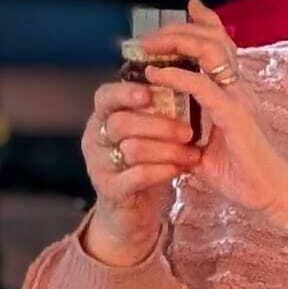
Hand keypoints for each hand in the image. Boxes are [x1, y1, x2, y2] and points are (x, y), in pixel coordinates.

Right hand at [81, 79, 201, 265]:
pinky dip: (162, 171)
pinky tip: (180, 170)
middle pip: (121, 122)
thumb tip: (182, 76)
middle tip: (188, 131)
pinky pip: (136, 176)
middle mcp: (95, 139)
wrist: (130, 212)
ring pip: (131, 149)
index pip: (105, 96)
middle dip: (159, 125)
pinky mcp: (110, 191)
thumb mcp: (146, 132)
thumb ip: (154, 108)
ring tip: (192, 154)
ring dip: (167, 150)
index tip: (151, 92)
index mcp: (102, 117)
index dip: (127, 92)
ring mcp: (99, 166)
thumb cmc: (144, 162)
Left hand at [137, 0, 287, 235]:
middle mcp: (237, 87)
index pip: (220, 44)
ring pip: (211, 50)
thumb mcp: (205, 150)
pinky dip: (177, 77)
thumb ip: (186, 135)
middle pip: (213, 38)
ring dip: (176, 43)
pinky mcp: (235, 115)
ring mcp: (237, 98)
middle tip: (147, 37)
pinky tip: (156, 75)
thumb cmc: (241, 174)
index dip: (205, 22)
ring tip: (148, 47)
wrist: (270, 195)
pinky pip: (204, 87)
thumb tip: (161, 136)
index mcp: (232, 90)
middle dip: (178, 29)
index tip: (185, 10)